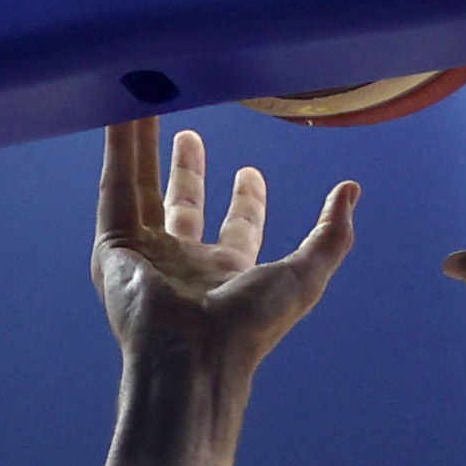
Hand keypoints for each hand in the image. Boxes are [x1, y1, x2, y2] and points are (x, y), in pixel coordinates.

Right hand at [93, 122, 356, 380]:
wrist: (191, 356)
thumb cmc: (249, 327)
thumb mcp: (304, 276)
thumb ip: (330, 235)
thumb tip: (351, 191)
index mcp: (229, 275)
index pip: (239, 229)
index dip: (247, 201)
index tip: (251, 171)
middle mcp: (186, 265)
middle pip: (186, 206)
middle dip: (187, 172)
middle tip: (189, 135)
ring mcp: (147, 256)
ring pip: (143, 190)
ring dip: (143, 150)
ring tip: (144, 109)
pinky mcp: (114, 247)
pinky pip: (115, 189)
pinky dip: (118, 151)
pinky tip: (121, 116)